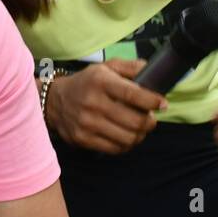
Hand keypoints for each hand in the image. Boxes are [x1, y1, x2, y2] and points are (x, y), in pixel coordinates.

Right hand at [45, 59, 167, 153]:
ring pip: (128, 138)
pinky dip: (126, 144)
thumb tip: (154, 72)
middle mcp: (93, 103)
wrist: (55, 101)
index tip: (162, 103)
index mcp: (101, 82)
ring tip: (139, 128)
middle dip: (150, 122)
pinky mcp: (83, 139)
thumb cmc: (87, 83)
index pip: (133, 94)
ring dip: (140, 135)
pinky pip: (115, 148)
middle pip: (135, 121)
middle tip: (150, 118)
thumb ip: (131, 67)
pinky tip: (126, 136)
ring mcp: (87, 123)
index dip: (153, 101)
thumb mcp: (106, 68)